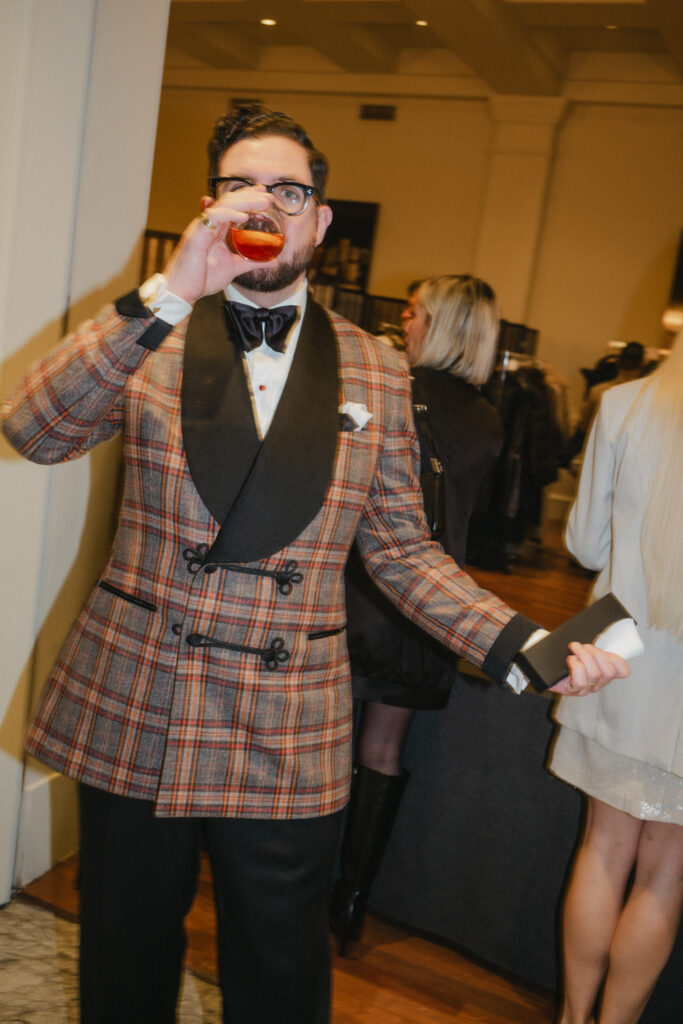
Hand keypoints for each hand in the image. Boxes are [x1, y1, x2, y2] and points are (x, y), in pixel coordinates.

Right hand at [162, 187, 273, 303]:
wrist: (182, 291)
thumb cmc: (202, 279)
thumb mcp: (233, 269)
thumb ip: (252, 262)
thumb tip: (274, 261)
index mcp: (216, 230)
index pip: (232, 207)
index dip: (247, 197)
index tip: (264, 194)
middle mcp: (208, 225)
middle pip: (229, 201)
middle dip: (249, 195)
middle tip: (268, 194)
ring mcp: (201, 228)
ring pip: (223, 205)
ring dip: (244, 201)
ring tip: (262, 202)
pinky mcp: (196, 235)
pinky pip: (213, 217)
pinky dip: (229, 214)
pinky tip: (244, 216)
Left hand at [550, 642, 629, 696]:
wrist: (542, 660)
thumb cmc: (563, 651)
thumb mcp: (581, 645)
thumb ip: (594, 643)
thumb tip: (603, 630)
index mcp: (604, 671)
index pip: (623, 671)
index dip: (618, 660)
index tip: (604, 649)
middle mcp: (597, 682)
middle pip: (608, 671)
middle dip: (596, 654)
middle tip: (584, 646)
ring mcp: (585, 689)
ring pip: (595, 674)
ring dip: (584, 656)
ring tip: (574, 648)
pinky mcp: (572, 691)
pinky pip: (581, 681)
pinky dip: (575, 666)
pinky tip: (569, 660)